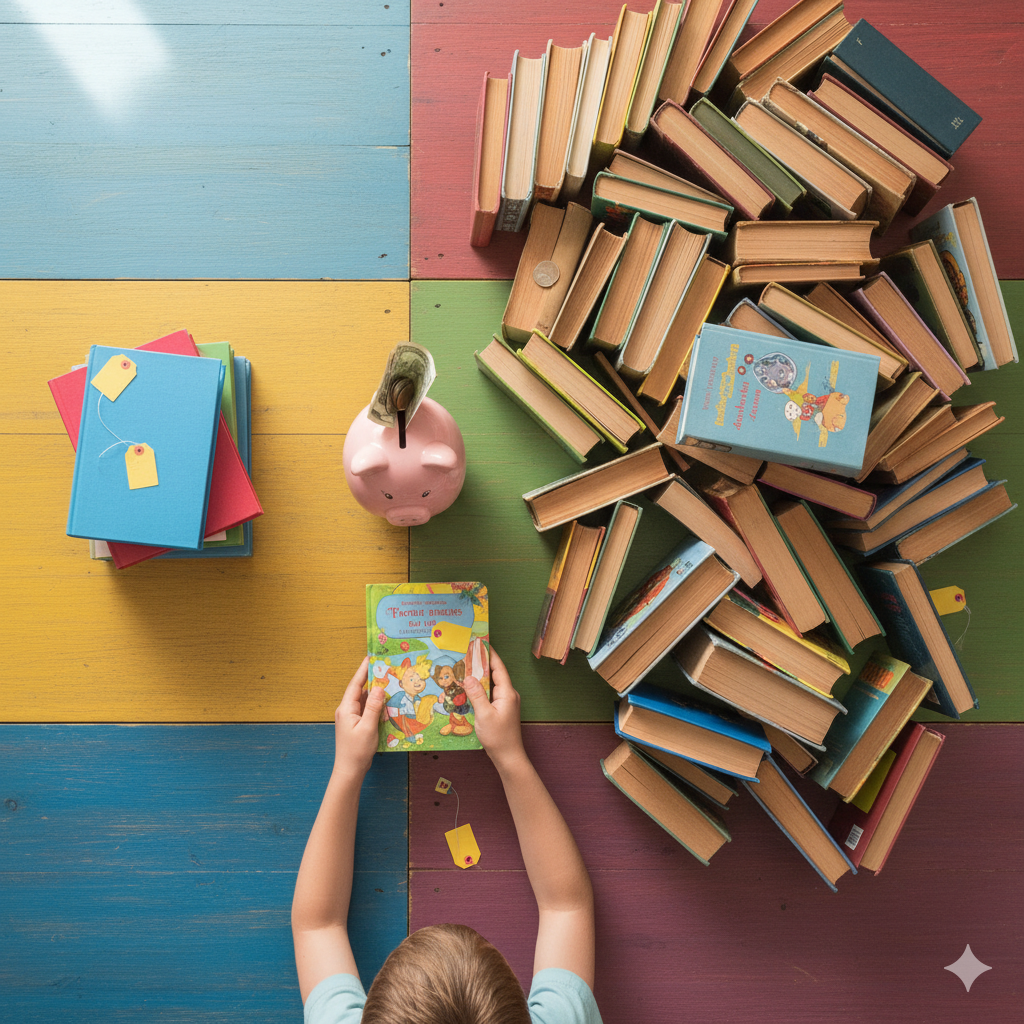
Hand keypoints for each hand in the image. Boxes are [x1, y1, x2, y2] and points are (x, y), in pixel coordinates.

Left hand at [333, 656, 386, 779]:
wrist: (349, 771)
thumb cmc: (357, 751)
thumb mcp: (367, 728)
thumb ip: (373, 707)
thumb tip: (378, 688)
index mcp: (346, 708)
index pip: (355, 684)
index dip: (363, 670)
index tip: (371, 657)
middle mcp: (347, 710)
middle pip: (360, 690)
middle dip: (372, 678)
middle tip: (385, 667)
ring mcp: (352, 718)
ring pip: (365, 700)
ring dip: (376, 692)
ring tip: (389, 682)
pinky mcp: (357, 724)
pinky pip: (367, 709)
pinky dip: (376, 704)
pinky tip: (387, 702)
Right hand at [462, 647, 525, 769]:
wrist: (508, 756)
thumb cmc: (498, 737)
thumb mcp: (484, 715)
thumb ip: (476, 695)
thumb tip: (468, 677)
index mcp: (507, 693)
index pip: (498, 668)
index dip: (489, 654)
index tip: (481, 642)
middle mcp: (508, 694)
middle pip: (495, 673)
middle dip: (482, 662)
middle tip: (469, 652)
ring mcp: (506, 702)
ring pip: (492, 683)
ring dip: (480, 675)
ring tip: (467, 666)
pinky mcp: (501, 708)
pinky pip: (490, 692)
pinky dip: (481, 687)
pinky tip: (470, 687)